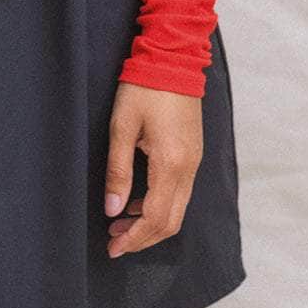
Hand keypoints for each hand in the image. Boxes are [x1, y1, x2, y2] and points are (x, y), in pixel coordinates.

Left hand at [102, 82, 202, 257]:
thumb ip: (118, 172)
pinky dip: (160, 206)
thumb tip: (113, 210)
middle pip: (171, 222)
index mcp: (171, 163)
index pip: (156, 218)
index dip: (134, 239)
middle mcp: (189, 168)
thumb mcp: (121, 127)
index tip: (113, 248)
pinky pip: (180, 192)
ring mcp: (195, 161)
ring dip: (151, 223)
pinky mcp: (193, 154)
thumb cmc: (143, 88)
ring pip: (178, 210)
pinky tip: (137, 201)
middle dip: (143, 238)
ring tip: (120, 224)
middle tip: (114, 242)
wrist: (173, 58)